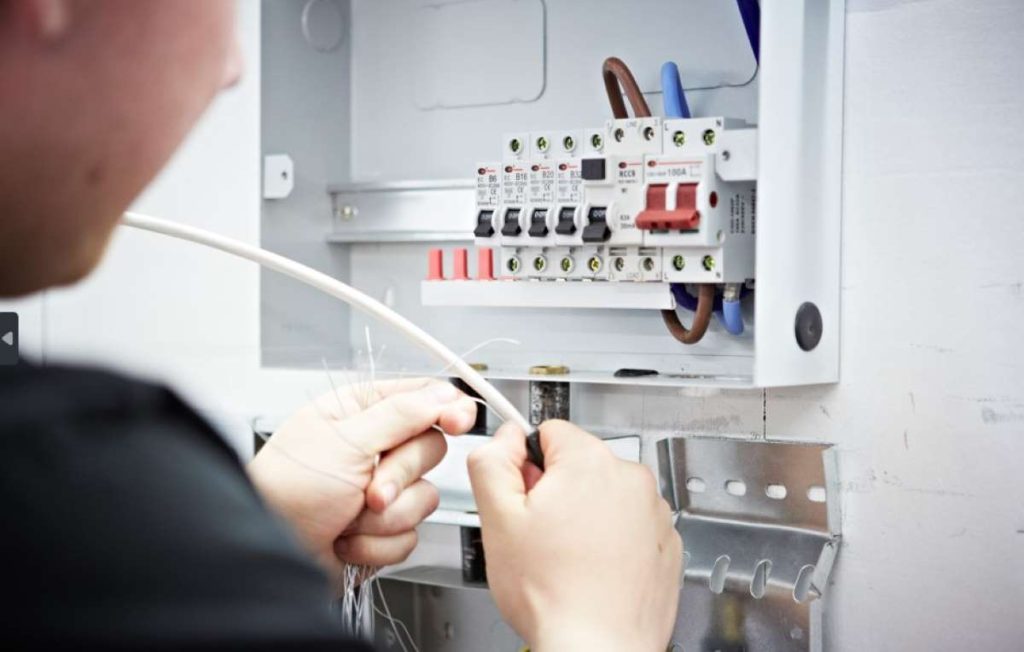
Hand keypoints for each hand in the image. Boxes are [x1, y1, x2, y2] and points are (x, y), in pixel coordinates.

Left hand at [248, 378, 476, 589]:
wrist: (267, 552)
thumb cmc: (286, 490)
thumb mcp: (346, 441)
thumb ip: (401, 414)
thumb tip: (443, 394)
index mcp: (361, 412)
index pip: (422, 397)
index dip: (448, 408)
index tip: (458, 421)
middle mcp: (373, 448)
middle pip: (430, 449)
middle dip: (400, 475)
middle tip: (369, 487)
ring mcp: (379, 491)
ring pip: (424, 498)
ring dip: (385, 516)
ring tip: (347, 516)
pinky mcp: (381, 529)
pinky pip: (410, 535)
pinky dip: (378, 542)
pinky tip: (347, 539)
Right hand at [468, 420, 681, 651]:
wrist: (597, 649)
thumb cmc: (553, 594)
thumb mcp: (497, 519)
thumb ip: (492, 462)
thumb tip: (504, 437)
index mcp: (590, 462)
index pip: (549, 432)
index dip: (527, 466)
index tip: (524, 496)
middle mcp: (630, 479)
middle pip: (579, 464)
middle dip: (557, 492)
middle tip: (541, 536)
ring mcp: (654, 512)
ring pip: (605, 496)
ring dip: (585, 517)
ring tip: (568, 559)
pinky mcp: (666, 543)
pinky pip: (630, 526)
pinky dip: (612, 542)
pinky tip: (593, 570)